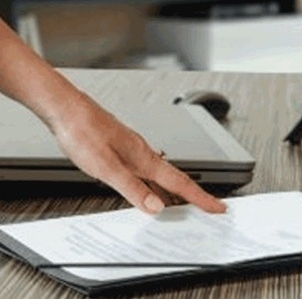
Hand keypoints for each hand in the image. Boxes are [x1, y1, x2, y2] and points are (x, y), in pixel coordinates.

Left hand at [48, 92, 225, 214]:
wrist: (67, 109)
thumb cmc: (83, 132)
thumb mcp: (106, 167)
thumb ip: (132, 188)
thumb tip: (156, 207)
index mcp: (144, 160)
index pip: (181, 183)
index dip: (200, 198)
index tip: (217, 207)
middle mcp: (144, 154)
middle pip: (176, 180)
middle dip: (194, 196)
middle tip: (208, 209)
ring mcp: (134, 152)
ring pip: (162, 176)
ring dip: (176, 192)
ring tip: (184, 207)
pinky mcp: (123, 150)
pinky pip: (148, 172)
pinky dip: (156, 185)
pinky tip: (150, 189)